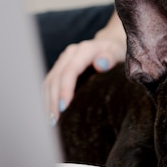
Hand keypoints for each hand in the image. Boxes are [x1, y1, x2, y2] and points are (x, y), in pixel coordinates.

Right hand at [43, 10, 125, 124]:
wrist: (111, 45)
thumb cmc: (117, 53)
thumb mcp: (118, 53)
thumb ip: (111, 58)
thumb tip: (100, 64)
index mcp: (85, 50)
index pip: (70, 71)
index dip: (65, 89)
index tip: (64, 108)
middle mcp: (70, 54)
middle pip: (56, 78)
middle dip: (53, 100)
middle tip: (55, 122)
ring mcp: (63, 60)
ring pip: (49, 82)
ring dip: (48, 102)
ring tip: (50, 121)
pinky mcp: (59, 68)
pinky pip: (49, 84)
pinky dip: (47, 98)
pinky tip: (50, 112)